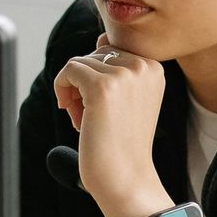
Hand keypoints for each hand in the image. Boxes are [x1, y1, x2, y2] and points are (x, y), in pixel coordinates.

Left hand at [52, 44, 167, 216]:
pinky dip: (61, 89)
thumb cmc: (123, 143)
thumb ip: (119, 66)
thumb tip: (101, 36)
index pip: (111, 50)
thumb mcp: (132, 98)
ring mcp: (123, 75)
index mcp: (154, 67)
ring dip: (74, 91)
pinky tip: (72, 115)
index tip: (100, 107)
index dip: (99, 77)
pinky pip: (68, 70)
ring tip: (84, 120)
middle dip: (85, 83)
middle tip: (88, 115)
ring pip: (79, 63)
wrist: (126, 179)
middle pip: (95, 55)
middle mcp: (143, 66)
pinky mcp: (101, 87)